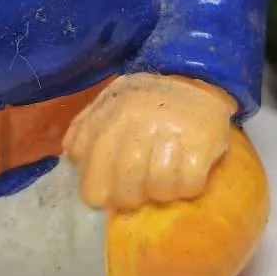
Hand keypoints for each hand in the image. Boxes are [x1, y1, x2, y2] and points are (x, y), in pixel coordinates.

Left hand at [64, 74, 237, 211]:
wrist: (195, 77)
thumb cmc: (146, 98)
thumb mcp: (109, 103)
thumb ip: (85, 130)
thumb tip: (74, 161)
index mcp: (112, 116)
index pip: (95, 176)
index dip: (99, 194)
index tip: (108, 194)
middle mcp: (140, 124)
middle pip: (126, 189)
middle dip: (130, 198)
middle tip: (137, 191)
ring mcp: (172, 134)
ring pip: (159, 189)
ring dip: (160, 192)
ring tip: (162, 179)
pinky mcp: (202, 144)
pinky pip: (189, 185)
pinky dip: (186, 187)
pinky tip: (184, 174)